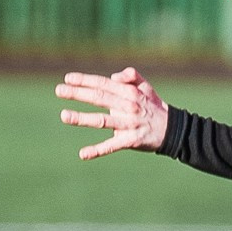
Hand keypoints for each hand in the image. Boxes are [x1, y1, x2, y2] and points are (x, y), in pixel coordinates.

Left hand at [55, 67, 170, 159]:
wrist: (173, 129)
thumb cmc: (154, 107)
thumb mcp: (146, 87)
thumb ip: (131, 76)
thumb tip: (113, 77)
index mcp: (130, 93)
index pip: (103, 84)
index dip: (85, 80)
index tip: (68, 78)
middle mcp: (128, 106)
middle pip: (99, 98)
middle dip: (77, 94)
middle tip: (58, 91)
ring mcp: (128, 124)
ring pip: (102, 121)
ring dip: (82, 118)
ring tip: (63, 116)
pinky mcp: (130, 141)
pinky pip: (112, 146)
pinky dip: (97, 151)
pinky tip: (83, 154)